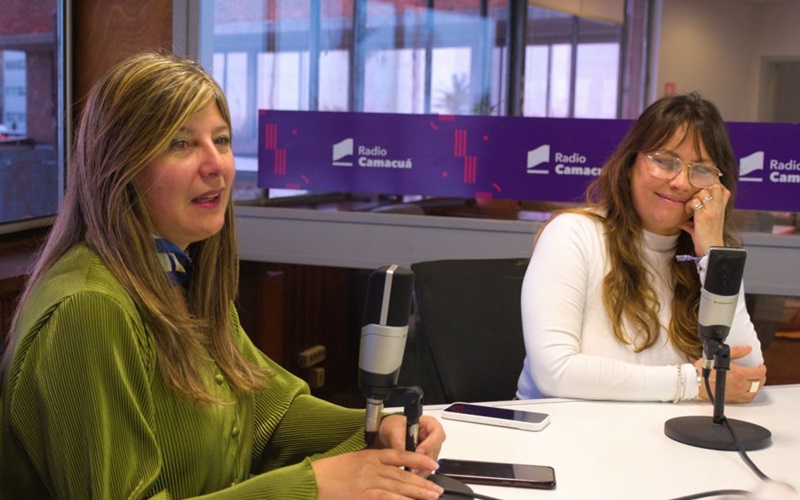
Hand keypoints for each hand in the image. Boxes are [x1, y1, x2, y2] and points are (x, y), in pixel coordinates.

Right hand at [311, 448, 442, 499]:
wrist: (313, 479)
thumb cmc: (331, 472)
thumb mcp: (355, 461)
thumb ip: (374, 465)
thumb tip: (392, 473)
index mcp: (371, 455)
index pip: (400, 455)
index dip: (418, 459)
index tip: (432, 463)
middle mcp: (372, 466)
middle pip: (403, 474)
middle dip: (422, 481)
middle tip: (437, 488)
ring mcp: (367, 480)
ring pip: (398, 486)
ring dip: (417, 492)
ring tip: (432, 496)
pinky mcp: (362, 494)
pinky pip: (385, 498)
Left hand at [376, 415, 445, 474]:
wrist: (389, 433)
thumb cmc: (394, 426)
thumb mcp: (394, 431)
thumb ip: (400, 443)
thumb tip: (404, 457)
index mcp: (429, 424)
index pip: (437, 433)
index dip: (430, 443)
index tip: (418, 451)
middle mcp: (432, 437)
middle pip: (436, 449)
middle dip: (425, 460)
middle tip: (413, 467)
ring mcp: (430, 449)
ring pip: (432, 461)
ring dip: (422, 469)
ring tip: (410, 474)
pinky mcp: (426, 460)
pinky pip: (426, 468)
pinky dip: (420, 473)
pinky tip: (411, 477)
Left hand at [678, 182, 729, 255]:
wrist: (711, 249)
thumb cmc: (707, 237)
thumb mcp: (704, 224)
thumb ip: (696, 217)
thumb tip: (681, 220)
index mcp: (721, 207)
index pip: (721, 187)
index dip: (711, 183)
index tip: (700, 187)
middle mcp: (719, 206)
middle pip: (713, 185)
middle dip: (701, 188)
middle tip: (694, 198)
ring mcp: (712, 210)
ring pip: (702, 191)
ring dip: (693, 197)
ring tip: (691, 207)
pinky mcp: (704, 215)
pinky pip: (695, 201)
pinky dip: (688, 205)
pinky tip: (687, 212)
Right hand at [694, 345, 767, 403]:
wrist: (695, 381)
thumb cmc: (704, 370)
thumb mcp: (721, 356)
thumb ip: (737, 352)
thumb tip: (747, 349)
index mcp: (739, 374)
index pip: (759, 373)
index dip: (762, 368)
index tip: (761, 366)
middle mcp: (740, 385)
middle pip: (759, 383)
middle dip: (761, 377)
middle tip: (759, 373)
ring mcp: (737, 394)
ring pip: (755, 392)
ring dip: (758, 387)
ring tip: (756, 382)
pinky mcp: (732, 399)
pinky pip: (747, 399)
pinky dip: (751, 395)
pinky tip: (749, 391)